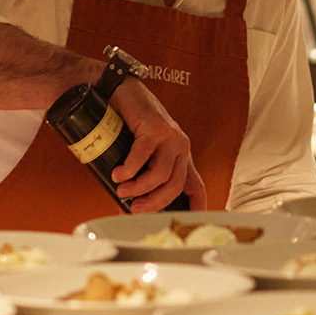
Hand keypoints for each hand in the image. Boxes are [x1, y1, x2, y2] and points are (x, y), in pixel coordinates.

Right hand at [106, 78, 207, 210]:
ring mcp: (171, 137)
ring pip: (161, 175)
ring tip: (121, 189)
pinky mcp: (155, 128)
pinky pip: (143, 157)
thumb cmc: (128, 124)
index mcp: (180, 156)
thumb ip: (139, 175)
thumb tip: (125, 203)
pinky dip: (129, 169)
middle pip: (175, 186)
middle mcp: (181, 147)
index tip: (189, 223)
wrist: (122, 91)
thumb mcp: (141, 153)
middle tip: (134, 208)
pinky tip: (118, 174)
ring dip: (139, 187)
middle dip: (154, 203)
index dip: (196, 206)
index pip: (195, 186)